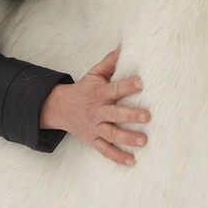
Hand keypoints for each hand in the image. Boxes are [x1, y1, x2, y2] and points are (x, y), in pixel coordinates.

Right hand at [39, 46, 148, 165]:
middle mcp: (98, 111)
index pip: (114, 89)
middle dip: (131, 115)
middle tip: (147, 116)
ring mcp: (95, 127)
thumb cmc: (83, 90)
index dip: (127, 86)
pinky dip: (117, 157)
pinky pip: (105, 150)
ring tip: (144, 141)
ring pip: (112, 134)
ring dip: (128, 138)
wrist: (60, 108)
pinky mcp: (93, 140)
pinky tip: (131, 161)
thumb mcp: (94, 74)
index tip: (141, 83)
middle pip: (115, 114)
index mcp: (99, 94)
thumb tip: (125, 46)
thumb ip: (111, 62)